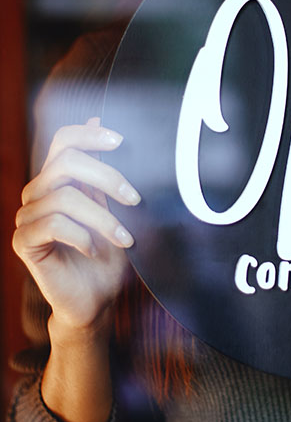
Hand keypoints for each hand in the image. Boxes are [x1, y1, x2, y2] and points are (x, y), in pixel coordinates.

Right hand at [12, 118, 140, 334]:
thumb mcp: (117, 209)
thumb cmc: (110, 253)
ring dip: (103, 218)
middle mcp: (39, 193)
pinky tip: (95, 250)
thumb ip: (108, 175)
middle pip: (66, 162)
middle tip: (136, 200)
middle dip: (107, 177)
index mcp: (60, 180)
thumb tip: (100, 124)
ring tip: (125, 239)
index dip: (89, 135)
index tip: (121, 142)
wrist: (98, 298)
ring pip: (65, 197)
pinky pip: (53, 224)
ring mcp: (28, 216)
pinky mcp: (24, 241)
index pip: (63, 141)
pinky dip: (83, 235)